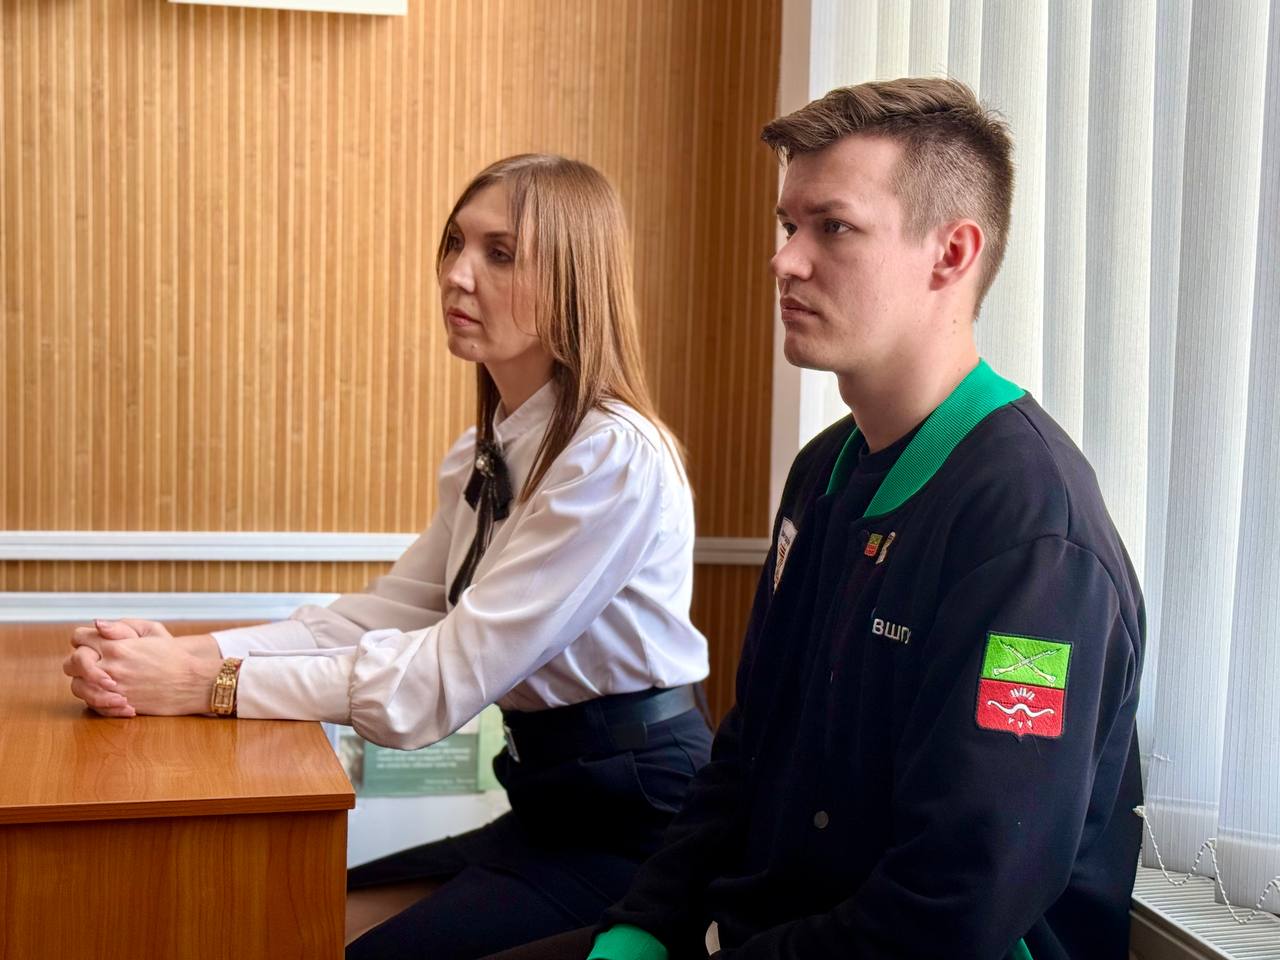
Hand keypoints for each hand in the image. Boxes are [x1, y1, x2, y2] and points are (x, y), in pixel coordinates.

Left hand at [66, 620, 222, 716]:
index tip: (90, 641)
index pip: (79, 637)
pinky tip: (111, 694)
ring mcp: (112, 688)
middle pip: (71, 663)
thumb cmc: (174, 656)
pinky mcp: (118, 705)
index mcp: (116, 646)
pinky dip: (97, 700)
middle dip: (78, 661)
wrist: (192, 682)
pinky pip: (92, 704)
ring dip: (84, 682)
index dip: (83, 638)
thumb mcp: (151, 632)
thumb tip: (96, 624)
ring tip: (99, 680)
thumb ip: (120, 627)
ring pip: (77, 686)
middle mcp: (109, 667)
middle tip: (91, 661)